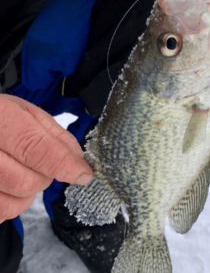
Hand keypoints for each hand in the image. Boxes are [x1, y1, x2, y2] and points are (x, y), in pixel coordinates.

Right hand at [0, 94, 92, 222]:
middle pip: (26, 182)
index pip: (35, 149)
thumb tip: (79, 162)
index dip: (64, 164)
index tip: (83, 173)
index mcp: (1, 119)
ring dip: (29, 192)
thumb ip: (58, 137)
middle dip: (45, 178)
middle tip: (42, 165)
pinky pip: (1, 212)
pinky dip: (13, 202)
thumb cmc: (2, 117)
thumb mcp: (31, 114)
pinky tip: (10, 183)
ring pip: (13, 203)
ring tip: (22, 171)